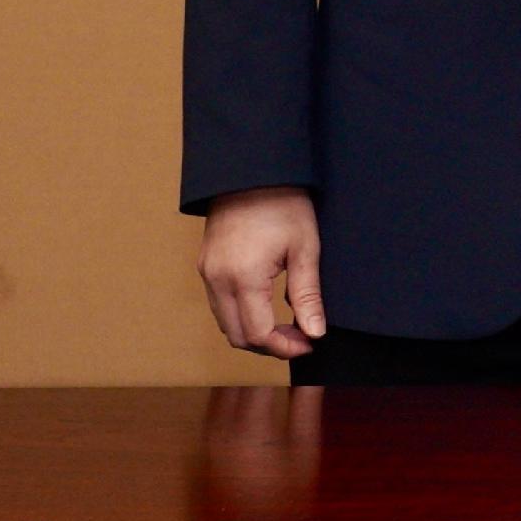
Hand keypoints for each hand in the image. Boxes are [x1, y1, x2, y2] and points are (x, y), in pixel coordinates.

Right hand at [200, 188, 326, 357]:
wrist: (252, 173)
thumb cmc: (284, 205)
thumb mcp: (305, 249)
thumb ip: (307, 295)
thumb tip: (315, 333)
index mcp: (243, 278)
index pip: (257, 334)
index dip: (284, 347)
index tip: (310, 344)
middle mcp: (217, 280)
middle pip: (236, 336)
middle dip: (269, 346)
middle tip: (301, 339)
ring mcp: (207, 273)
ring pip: (224, 323)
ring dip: (253, 333)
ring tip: (288, 327)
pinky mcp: (205, 266)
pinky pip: (219, 304)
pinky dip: (241, 316)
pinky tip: (267, 309)